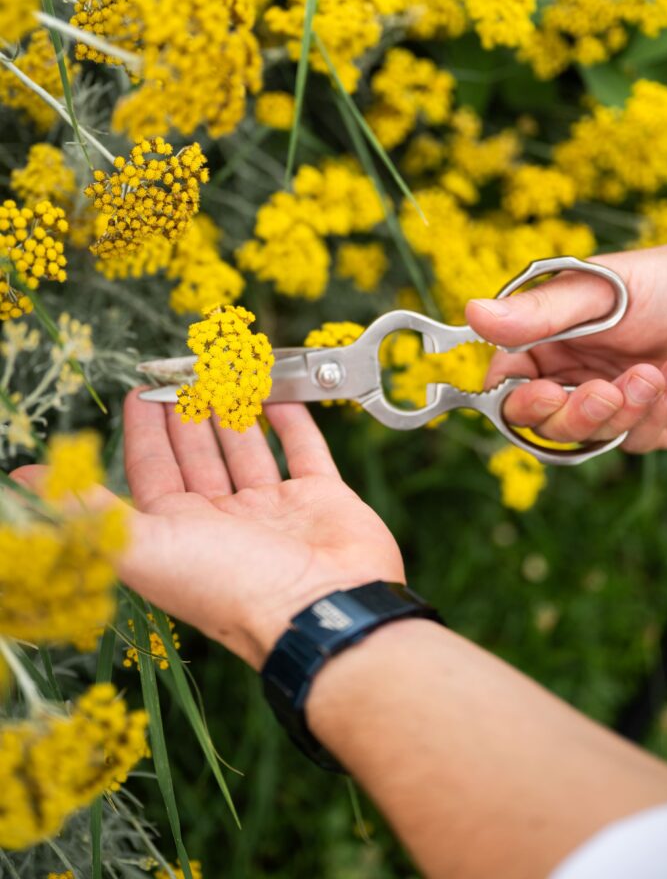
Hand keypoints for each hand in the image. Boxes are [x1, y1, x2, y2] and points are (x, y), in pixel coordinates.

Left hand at [11, 392, 403, 668]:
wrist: (321, 612)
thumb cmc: (227, 584)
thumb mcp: (142, 545)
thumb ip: (82, 508)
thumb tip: (21, 478)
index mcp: (179, 531)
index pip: (154, 469)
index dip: (144, 430)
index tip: (142, 389)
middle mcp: (224, 521)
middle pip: (200, 454)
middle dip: (188, 412)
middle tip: (183, 368)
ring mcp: (276, 509)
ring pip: (248, 448)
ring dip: (236, 410)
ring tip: (225, 371)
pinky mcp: (322, 499)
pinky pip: (305, 451)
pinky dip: (293, 422)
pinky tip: (280, 394)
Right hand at [465, 246, 666, 452]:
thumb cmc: (666, 282)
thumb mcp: (599, 291)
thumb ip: (539, 312)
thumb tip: (472, 313)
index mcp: (546, 342)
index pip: (508, 385)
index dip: (518, 399)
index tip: (541, 392)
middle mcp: (570, 376)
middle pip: (544, 424)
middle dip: (577, 413)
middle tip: (609, 389)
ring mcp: (608, 404)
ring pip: (590, 437)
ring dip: (625, 408)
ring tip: (657, 370)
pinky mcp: (646, 424)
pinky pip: (636, 438)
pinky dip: (659, 409)